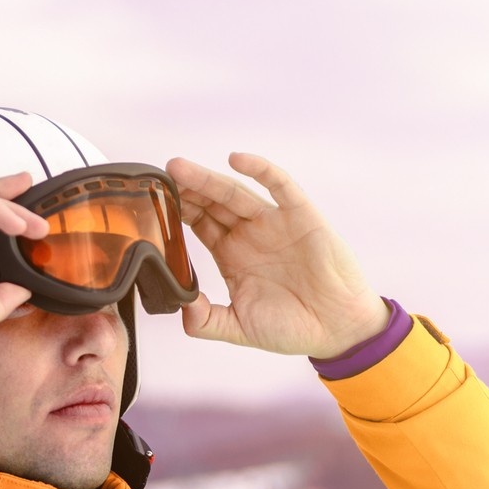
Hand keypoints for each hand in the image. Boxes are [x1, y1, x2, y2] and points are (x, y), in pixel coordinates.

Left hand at [166, 153, 389, 358]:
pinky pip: (279, 185)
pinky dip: (260, 170)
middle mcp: (249, 235)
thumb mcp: (240, 328)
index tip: (150, 205)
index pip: (197, 225)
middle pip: (211, 204)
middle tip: (158, 178)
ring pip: (235, 193)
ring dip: (208, 179)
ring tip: (180, 169)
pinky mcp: (301, 215)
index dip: (176, 213)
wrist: (338, 329)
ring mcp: (274, 223)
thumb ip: (207, 321)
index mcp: (232, 256)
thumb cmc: (292, 328)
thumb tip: (181, 309)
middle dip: (186, 190)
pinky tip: (236, 160)